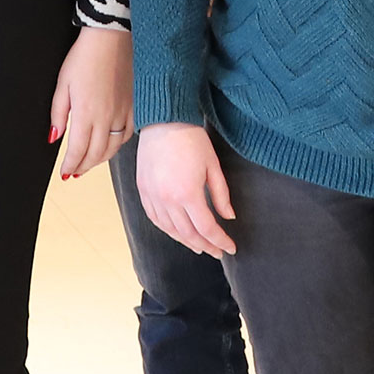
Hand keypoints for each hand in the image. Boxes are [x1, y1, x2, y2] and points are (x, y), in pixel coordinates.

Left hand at [50, 27, 133, 180]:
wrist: (112, 38)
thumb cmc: (86, 56)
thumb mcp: (63, 84)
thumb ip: (58, 113)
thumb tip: (54, 136)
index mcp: (86, 113)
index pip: (78, 151)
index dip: (71, 165)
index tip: (65, 172)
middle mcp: (107, 117)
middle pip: (96, 155)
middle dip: (83, 167)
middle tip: (75, 172)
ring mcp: (124, 113)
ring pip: (113, 148)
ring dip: (100, 159)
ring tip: (90, 162)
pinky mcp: (135, 106)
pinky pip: (127, 134)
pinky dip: (117, 145)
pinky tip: (110, 144)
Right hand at [136, 121, 235, 256]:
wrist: (164, 121)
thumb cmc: (192, 140)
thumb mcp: (213, 166)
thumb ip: (221, 195)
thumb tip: (228, 216)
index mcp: (188, 194)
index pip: (207, 228)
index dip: (220, 241)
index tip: (230, 248)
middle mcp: (168, 200)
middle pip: (188, 234)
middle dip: (205, 245)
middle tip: (217, 251)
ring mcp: (152, 197)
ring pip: (170, 230)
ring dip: (186, 241)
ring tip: (199, 246)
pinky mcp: (143, 191)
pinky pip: (155, 219)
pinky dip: (167, 229)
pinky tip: (177, 232)